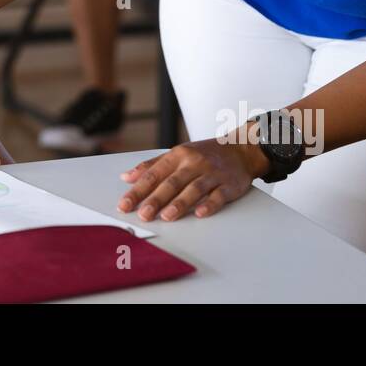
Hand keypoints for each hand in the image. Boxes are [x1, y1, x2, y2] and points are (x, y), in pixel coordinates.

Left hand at [117, 136, 267, 221]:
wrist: (240, 149)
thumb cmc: (204, 154)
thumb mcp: (177, 154)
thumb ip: (152, 166)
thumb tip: (126, 177)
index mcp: (178, 155)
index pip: (153, 174)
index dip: (138, 190)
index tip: (125, 204)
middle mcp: (194, 163)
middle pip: (171, 182)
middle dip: (155, 199)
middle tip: (142, 214)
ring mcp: (212, 173)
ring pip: (194, 188)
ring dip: (179, 203)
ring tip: (166, 216)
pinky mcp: (229, 184)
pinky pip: (218, 195)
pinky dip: (209, 205)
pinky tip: (199, 213)